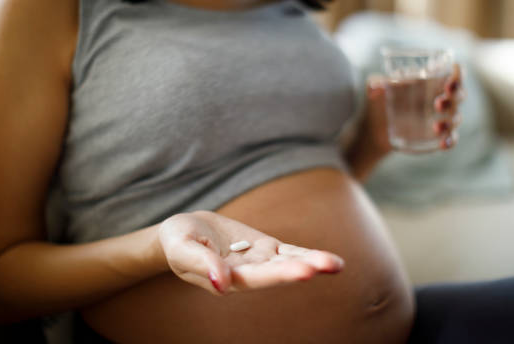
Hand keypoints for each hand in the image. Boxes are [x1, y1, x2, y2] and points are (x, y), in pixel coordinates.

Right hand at [157, 211, 344, 294]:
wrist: (184, 231)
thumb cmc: (178, 240)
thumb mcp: (181, 248)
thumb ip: (201, 263)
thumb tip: (222, 283)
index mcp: (226, 278)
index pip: (255, 278)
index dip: (278, 274)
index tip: (302, 271)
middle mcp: (247, 273)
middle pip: (278, 272)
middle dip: (301, 268)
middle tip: (326, 266)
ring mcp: (259, 260)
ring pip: (289, 262)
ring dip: (312, 263)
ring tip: (335, 265)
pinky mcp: (265, 248)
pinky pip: (290, 252)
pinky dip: (308, 255)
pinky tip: (331, 262)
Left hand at [367, 63, 464, 150]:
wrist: (373, 130)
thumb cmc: (379, 103)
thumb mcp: (374, 91)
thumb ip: (374, 84)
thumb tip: (376, 86)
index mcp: (430, 83)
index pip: (452, 75)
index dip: (457, 74)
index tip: (451, 76)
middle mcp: (441, 99)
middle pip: (459, 94)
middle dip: (455, 96)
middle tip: (438, 102)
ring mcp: (440, 118)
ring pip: (456, 117)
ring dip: (450, 121)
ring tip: (436, 126)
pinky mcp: (436, 137)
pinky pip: (451, 138)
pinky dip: (451, 141)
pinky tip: (443, 143)